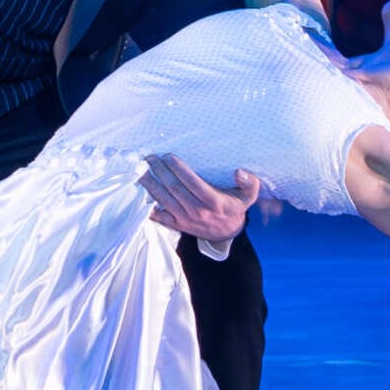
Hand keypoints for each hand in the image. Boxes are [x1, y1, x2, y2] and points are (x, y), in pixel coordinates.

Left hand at [138, 154, 260, 245]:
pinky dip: (148, 205)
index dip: (179, 168)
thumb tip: (240, 172)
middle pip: (174, 189)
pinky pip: (159, 216)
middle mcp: (197, 211)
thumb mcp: (248, 196)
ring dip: (150, 185)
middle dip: (160, 171)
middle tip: (150, 157)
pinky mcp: (177, 225)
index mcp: (213, 201)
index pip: (193, 182)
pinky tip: (139, 193)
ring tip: (141, 170)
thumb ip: (250, 183)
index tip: (168, 155)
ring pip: (163, 200)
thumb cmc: (235, 207)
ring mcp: (185, 219)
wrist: (227, 233)